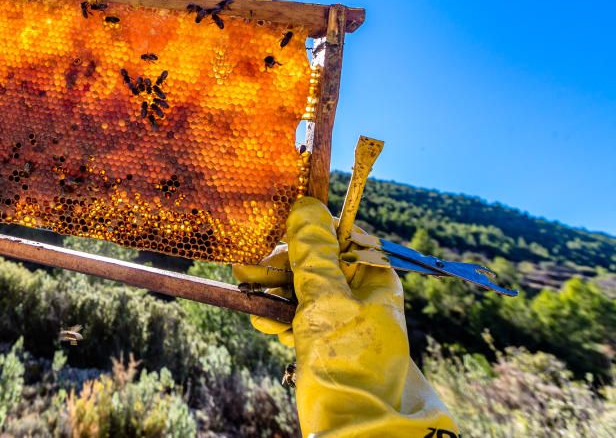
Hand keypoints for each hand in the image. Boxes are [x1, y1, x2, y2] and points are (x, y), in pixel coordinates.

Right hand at [234, 196, 458, 437]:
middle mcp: (362, 295)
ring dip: (273, 292)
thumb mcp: (325, 299)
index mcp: (374, 279)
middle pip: (315, 264)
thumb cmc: (348, 360)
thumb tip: (307, 205)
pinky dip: (279, 317)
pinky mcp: (325, 341)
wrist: (356, 425)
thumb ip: (313, 254)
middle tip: (246, 271)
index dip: (308, 233)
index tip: (278, 232)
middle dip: (280, 267)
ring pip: (301, 291)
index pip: (340, 238)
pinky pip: (298, 317)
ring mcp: (343, 319)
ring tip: (248, 296)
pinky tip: (265, 324)